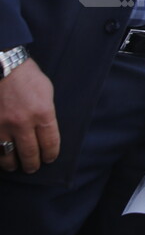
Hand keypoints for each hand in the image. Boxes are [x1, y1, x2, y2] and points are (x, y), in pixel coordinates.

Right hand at [0, 57, 59, 172]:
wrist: (2, 65)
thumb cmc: (27, 76)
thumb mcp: (46, 92)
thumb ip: (45, 113)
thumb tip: (44, 130)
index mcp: (43, 113)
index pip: (50, 143)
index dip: (50, 154)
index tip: (49, 159)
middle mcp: (23, 122)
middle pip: (30, 153)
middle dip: (32, 164)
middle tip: (33, 168)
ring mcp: (2, 125)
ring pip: (7, 154)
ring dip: (12, 163)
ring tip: (15, 166)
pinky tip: (0, 156)